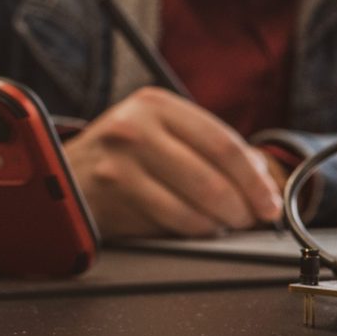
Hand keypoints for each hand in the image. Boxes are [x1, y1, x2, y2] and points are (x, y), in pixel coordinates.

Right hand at [64, 87, 282, 238]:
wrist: (65, 175)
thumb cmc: (126, 157)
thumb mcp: (166, 136)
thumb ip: (214, 151)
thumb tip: (263, 180)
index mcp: (158, 105)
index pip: (223, 143)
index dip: (255, 179)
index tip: (271, 202)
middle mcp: (136, 127)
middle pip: (212, 176)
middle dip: (243, 206)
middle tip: (253, 219)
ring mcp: (119, 161)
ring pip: (194, 204)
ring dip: (220, 223)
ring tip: (226, 224)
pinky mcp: (110, 195)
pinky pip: (170, 222)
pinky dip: (195, 231)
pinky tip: (200, 228)